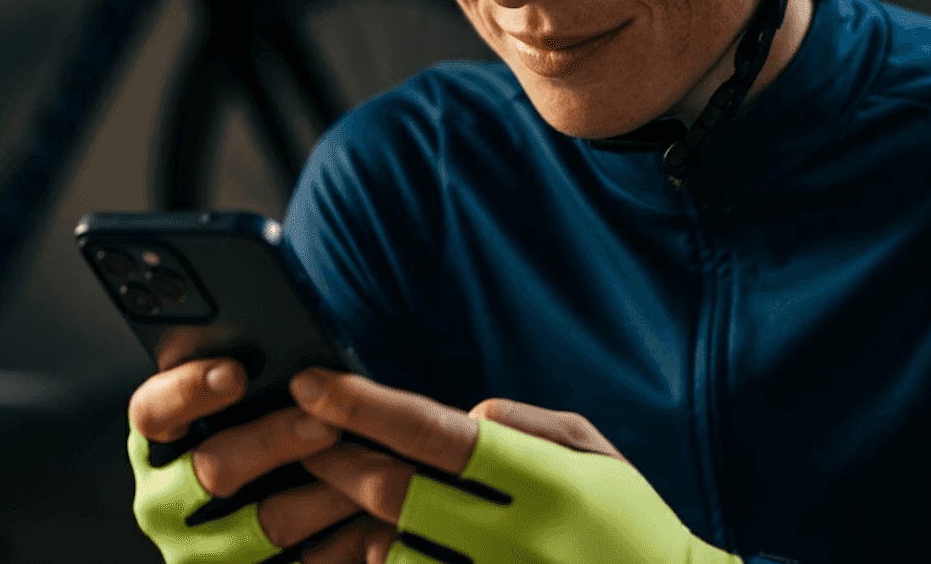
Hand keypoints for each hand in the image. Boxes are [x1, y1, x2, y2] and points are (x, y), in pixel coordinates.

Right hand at [128, 358, 371, 552]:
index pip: (153, 412)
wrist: (279, 530)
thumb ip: (259, 385)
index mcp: (162, 443)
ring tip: (366, 469)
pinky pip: (295, 561)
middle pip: (212, 467)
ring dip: (323, 494)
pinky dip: (337, 539)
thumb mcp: (250, 410)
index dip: (188, 391)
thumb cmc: (268, 445)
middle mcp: (169, 499)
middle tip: (326, 424)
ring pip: (265, 521)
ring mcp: (203, 548)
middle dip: (274, 441)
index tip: (235, 374)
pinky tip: (368, 514)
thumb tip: (304, 364)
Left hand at [288, 368, 738, 563]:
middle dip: (334, 461)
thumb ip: (524, 427)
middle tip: (298, 438)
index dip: (367, 406)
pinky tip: (347, 554)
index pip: (438, 434)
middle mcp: (521, 538)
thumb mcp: (595, 456)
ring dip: (337, 529)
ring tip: (298, 508)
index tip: (315, 383)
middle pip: (398, 495)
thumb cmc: (633, 526)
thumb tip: (461, 416)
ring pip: (390, 555)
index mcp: (548, 481)